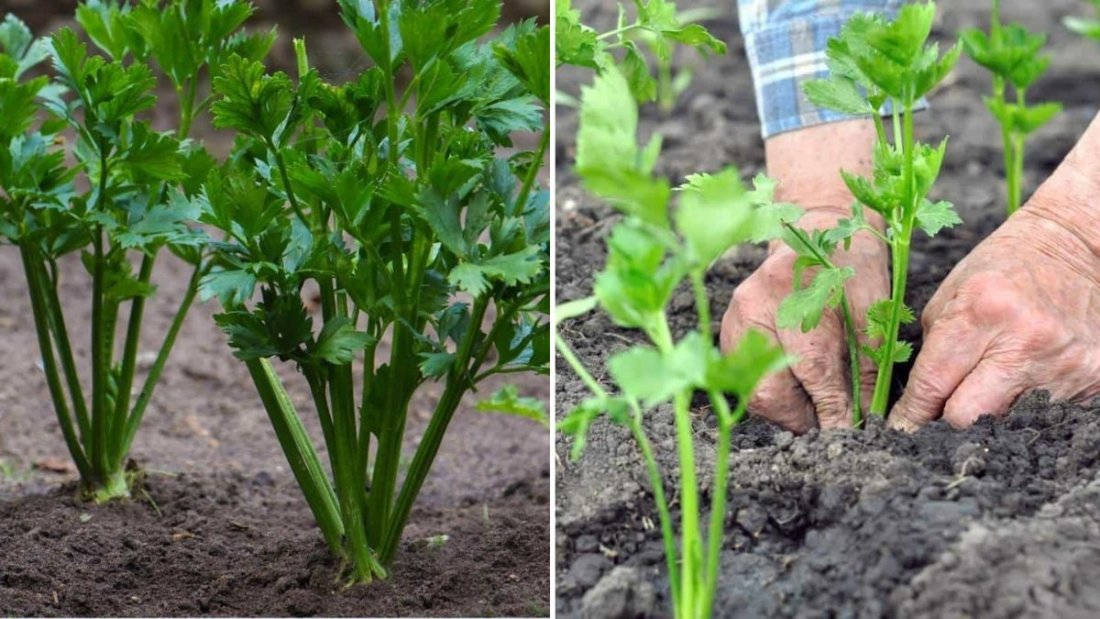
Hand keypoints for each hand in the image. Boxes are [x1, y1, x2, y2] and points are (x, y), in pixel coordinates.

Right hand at [720, 207, 889, 431]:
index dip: (832, 409)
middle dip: (802, 416)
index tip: (849, 432)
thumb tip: (867, 415)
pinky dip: (772, 388)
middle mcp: (756, 305)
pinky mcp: (729, 328)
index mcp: (798, 291)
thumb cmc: (850, 264)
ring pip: (753, 389)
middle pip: (770, 388)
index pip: (814, 369)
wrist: (813, 228)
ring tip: (814, 404)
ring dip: (786, 407)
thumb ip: (868, 360)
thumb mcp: (873, 305)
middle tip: (829, 421)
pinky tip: (795, 384)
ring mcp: (736, 318)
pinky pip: (746, 376)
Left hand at [890, 183, 1099, 429]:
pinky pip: (1045, 414)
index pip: (933, 383)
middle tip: (942, 411)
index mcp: (982, 310)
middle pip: (968, 416)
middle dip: (947, 419)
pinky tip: (1026, 379)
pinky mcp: (1094, 377)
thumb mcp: (952, 294)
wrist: (1077, 248)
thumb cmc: (1003, 269)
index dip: (911, 415)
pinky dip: (1028, 406)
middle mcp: (1026, 339)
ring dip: (991, 411)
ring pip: (1006, 422)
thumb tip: (918, 405)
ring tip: (992, 382)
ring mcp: (1064, 362)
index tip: (900, 431)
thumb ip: (932, 350)